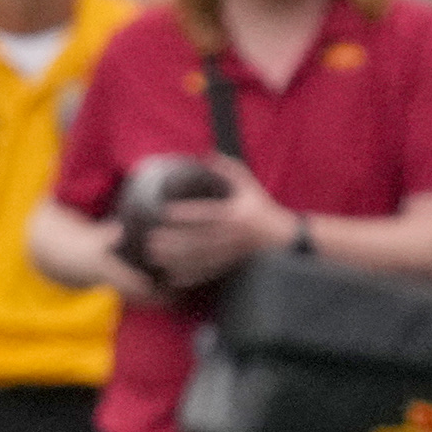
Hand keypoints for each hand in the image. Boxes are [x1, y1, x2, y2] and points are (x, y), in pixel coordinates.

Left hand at [142, 153, 295, 288]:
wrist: (281, 237)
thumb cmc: (262, 208)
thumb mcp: (249, 186)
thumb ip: (229, 170)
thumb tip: (206, 154)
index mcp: (236, 215)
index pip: (208, 214)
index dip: (187, 213)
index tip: (165, 212)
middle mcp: (232, 236)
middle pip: (199, 239)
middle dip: (174, 241)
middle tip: (150, 238)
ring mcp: (231, 253)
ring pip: (200, 258)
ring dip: (175, 259)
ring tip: (153, 255)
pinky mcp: (230, 265)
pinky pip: (207, 273)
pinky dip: (189, 276)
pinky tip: (170, 277)